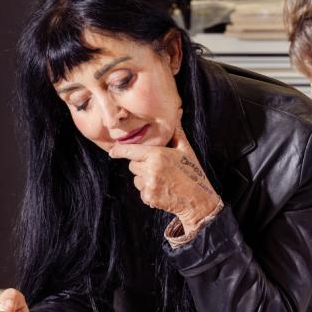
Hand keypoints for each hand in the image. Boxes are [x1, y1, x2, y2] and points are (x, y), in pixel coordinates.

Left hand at [108, 112, 220, 227]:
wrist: (199, 199)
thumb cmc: (193, 172)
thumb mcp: (186, 149)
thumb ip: (177, 131)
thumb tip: (177, 112)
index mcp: (157, 154)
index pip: (130, 151)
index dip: (119, 151)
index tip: (113, 152)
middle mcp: (151, 169)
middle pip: (133, 165)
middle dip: (141, 166)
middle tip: (158, 168)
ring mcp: (149, 184)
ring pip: (136, 180)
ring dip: (144, 180)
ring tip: (162, 180)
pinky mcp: (150, 197)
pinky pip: (142, 192)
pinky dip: (149, 193)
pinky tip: (163, 190)